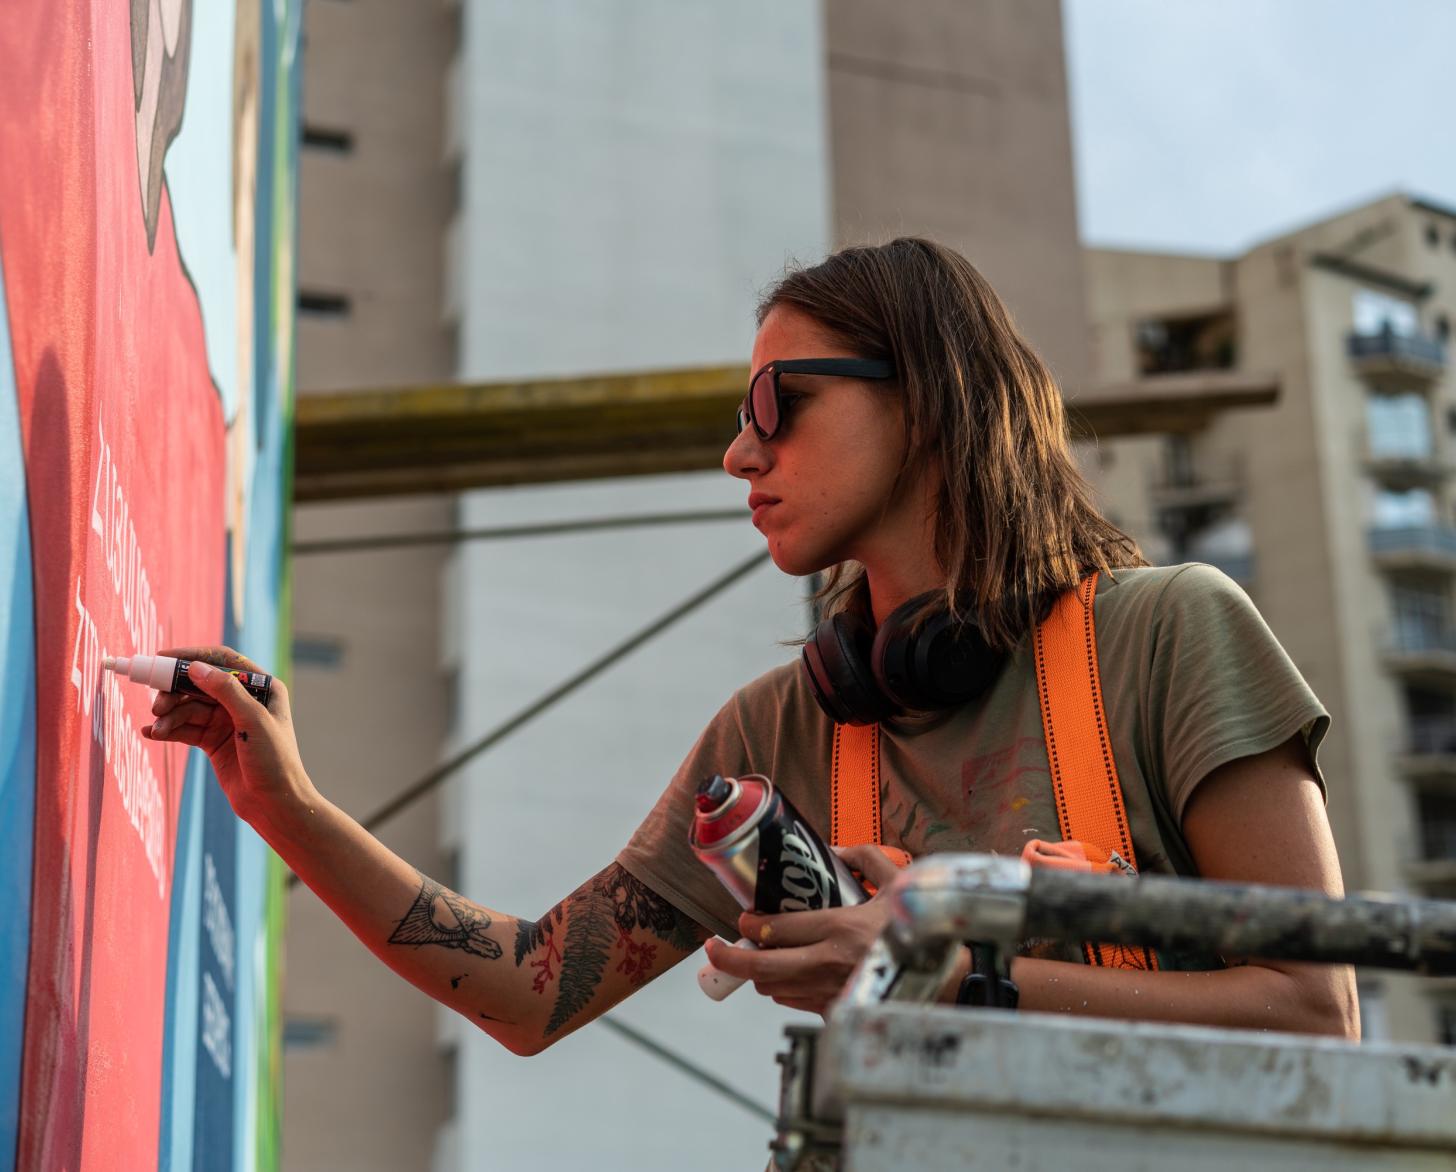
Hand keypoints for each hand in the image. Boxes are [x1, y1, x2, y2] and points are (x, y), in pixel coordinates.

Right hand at [142, 645, 314, 828]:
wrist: (275, 804)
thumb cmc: (275, 760)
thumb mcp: (253, 721)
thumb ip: (226, 691)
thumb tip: (195, 667)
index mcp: (262, 687)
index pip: (223, 660)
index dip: (193, 656)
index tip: (162, 659)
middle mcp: (244, 700)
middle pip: (200, 684)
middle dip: (176, 690)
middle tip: (158, 704)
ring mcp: (227, 721)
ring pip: (190, 707)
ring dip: (170, 714)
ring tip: (158, 726)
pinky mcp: (214, 741)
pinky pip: (186, 728)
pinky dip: (169, 729)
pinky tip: (152, 733)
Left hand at [702, 844, 901, 1015]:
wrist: (947, 975)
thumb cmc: (920, 926)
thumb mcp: (898, 881)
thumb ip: (865, 858)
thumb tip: (836, 850)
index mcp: (841, 927)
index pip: (778, 928)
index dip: (752, 925)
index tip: (743, 919)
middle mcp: (830, 962)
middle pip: (763, 966)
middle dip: (729, 958)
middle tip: (714, 949)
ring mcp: (832, 991)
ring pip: (774, 988)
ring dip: (760, 973)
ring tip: (756, 957)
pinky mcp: (837, 1011)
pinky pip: (794, 1002)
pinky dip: (783, 989)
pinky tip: (786, 975)